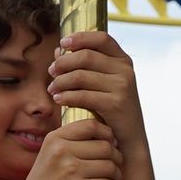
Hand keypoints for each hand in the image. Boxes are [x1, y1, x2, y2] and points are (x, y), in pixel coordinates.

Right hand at [12, 117, 121, 179]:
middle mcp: (62, 150)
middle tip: (117, 165)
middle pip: (105, 146)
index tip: (111, 144)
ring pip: (110, 165)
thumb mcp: (48, 156)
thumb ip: (68, 143)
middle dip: (117, 156)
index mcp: (55, 139)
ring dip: (117, 174)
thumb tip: (103, 137)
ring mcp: (71, 170)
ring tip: (115, 179)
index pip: (91, 125)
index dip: (108, 134)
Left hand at [47, 31, 146, 154]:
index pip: (101, 38)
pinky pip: (83, 95)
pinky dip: (67, 96)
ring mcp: (122, 86)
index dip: (80, 37)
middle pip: (86, 56)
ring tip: (52, 89)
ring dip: (61, 81)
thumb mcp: (103, 85)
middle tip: (51, 72)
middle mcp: (125, 71)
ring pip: (81, 76)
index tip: (62, 43)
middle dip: (63, 63)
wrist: (129, 142)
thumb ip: (84, 67)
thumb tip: (59, 50)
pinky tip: (59, 99)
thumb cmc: (112, 113)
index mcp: (123, 61)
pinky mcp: (115, 104)